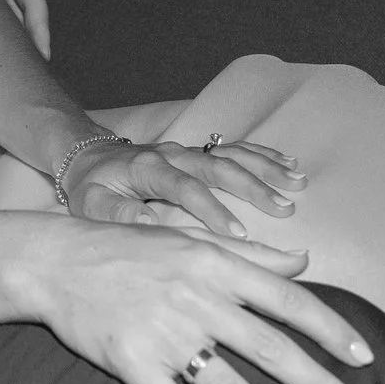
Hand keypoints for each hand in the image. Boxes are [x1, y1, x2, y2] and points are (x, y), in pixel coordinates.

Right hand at [15, 221, 371, 383]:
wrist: (53, 261)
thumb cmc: (125, 249)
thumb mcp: (189, 237)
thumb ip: (250, 254)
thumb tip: (304, 261)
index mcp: (213, 264)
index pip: (285, 299)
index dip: (329, 328)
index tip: (363, 357)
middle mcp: (195, 298)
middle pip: (269, 349)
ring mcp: (163, 334)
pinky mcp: (131, 363)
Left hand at [66, 138, 304, 238]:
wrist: (87, 157)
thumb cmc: (92, 188)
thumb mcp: (91, 205)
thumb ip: (118, 215)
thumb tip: (150, 226)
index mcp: (147, 168)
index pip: (183, 188)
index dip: (211, 209)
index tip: (238, 234)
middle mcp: (171, 154)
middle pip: (217, 166)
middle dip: (252, 186)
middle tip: (284, 208)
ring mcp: (187, 150)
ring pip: (231, 154)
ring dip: (266, 167)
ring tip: (298, 182)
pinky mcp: (196, 152)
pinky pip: (234, 149)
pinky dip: (263, 154)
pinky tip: (290, 163)